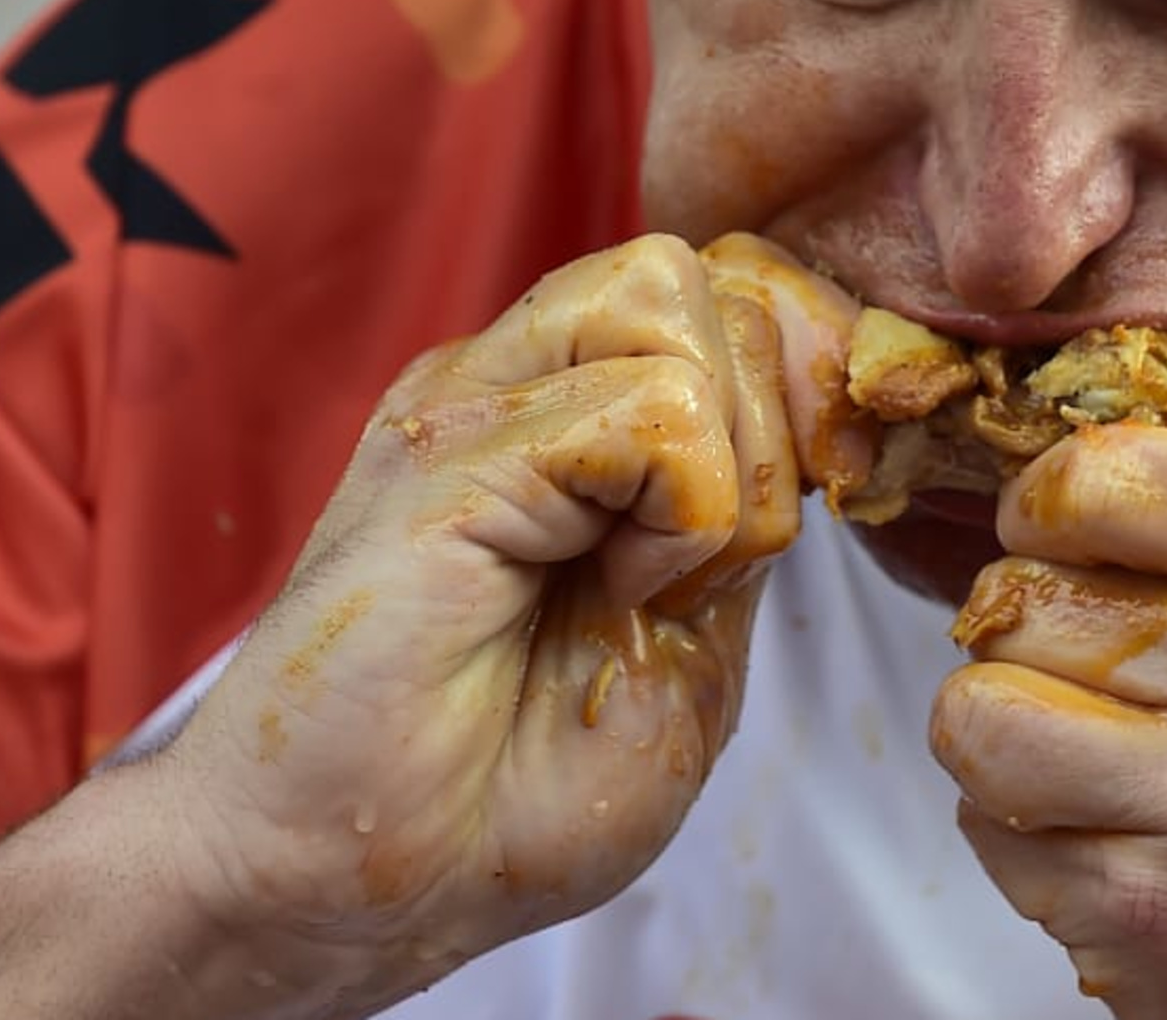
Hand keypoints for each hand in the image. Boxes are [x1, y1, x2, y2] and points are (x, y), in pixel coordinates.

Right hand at [143, 234, 848, 1012]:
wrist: (352, 884)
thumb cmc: (499, 794)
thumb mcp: (694, 650)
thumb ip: (747, 523)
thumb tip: (814, 419)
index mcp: (566, 414)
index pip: (729, 296)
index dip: (798, 394)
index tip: (776, 529)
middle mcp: (512, 381)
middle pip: (715, 282)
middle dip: (768, 430)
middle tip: (691, 573)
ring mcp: (471, 405)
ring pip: (683, 308)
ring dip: (721, 465)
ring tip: (641, 582)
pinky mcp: (450, 457)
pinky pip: (655, 408)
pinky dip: (682, 518)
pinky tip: (609, 598)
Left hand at [930, 280, 1166, 1019]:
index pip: (1101, 468)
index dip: (1057, 506)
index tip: (1087, 542)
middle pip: (1020, 590)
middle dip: (1037, 632)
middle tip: (1112, 672)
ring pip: (977, 706)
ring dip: (1013, 734)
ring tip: (1105, 756)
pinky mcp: (1147, 910)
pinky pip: (987, 822)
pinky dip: (1026, 834)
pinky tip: (1119, 839)